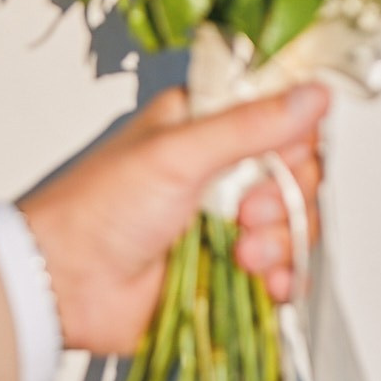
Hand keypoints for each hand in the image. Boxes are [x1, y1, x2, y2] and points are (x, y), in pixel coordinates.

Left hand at [17, 84, 329, 355]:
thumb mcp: (179, 154)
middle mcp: (226, 168)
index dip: (296, 141)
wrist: (64, 286)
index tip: (283, 158)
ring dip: (282, 242)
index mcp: (210, 124)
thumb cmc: (103, 208)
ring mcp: (232, 220)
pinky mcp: (235, 267)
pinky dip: (286, 277)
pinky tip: (266, 282)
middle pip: (300, 173)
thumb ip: (252, 126)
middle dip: (286, 199)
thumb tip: (316, 94)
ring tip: (242, 254)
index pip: (286, 118)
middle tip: (246, 212)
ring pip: (297, 222)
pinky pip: (287, 269)